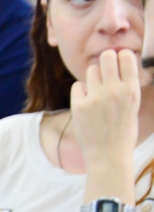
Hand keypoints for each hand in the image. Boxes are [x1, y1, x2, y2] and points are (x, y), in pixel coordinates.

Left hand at [71, 48, 141, 175]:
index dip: (120, 57)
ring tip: (96, 92)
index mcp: (132, 90)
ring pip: (91, 70)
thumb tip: (118, 62)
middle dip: (105, 61)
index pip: (126, 56)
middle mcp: (115, 91)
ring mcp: (96, 98)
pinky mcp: (79, 106)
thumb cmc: (122, 131)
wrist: (108, 155)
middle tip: (104, 71)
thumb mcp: (133, 105)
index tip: (118, 63)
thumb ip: (126, 85)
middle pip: (106, 56)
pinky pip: (77, 86)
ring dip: (92, 77)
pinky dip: (81, 92)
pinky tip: (86, 103)